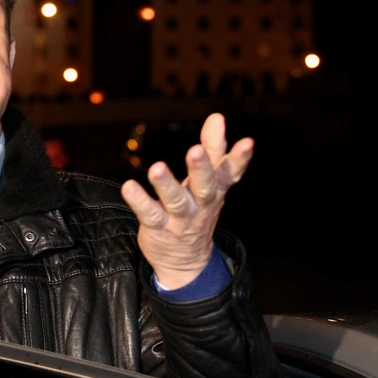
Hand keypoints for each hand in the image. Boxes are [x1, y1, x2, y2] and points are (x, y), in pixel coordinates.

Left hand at [121, 113, 252, 289]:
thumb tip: (217, 117)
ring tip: (157, 168)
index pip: (230, 173)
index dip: (239, 159)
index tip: (248, 142)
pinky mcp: (159, 229)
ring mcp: (180, 219)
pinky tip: (128, 187)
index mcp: (215, 190)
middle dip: (201, 169)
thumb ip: (214, 149)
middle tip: (196, 150)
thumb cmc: (198, 210)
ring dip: (166, 184)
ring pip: (175, 201)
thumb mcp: (210, 181)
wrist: (186, 261)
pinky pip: (149, 214)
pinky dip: (139, 201)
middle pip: (204, 187)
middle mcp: (201, 204)